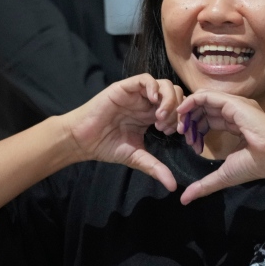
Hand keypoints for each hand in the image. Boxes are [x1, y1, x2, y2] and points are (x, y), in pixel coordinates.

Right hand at [64, 73, 183, 190]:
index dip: (182, 119)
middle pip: (175, 94)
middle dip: (178, 110)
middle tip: (167, 126)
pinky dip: (154, 87)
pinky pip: (145, 79)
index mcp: (151, 115)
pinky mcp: (125, 88)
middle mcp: (146, 102)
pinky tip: (153, 101)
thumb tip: (173, 186)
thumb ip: (155, 167)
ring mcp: (137, 94)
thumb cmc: (106, 147)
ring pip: (164, 84)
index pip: (178, 109)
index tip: (176, 134)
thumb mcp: (136, 157)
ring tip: (160, 117)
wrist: (82, 140)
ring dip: (168, 99)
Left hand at [175, 89, 264, 204]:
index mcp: (236, 124)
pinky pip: (208, 96)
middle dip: (191, 120)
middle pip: (206, 109)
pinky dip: (192, 102)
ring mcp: (234, 105)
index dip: (197, 128)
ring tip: (182, 128)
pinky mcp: (233, 102)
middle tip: (182, 134)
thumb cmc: (254, 164)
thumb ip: (204, 184)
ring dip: (189, 112)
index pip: (211, 119)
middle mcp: (235, 112)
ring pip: (204, 101)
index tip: (190, 142)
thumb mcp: (224, 175)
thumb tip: (184, 200)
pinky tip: (183, 111)